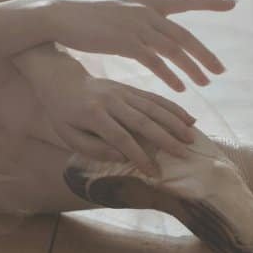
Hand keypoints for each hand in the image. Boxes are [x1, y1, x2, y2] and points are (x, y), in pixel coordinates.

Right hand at [0, 0, 233, 91]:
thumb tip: (151, 30)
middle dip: (205, 54)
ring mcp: (136, 26)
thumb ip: (138, 21)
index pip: (184, 0)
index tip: (231, 3)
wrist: (60, 17)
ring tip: (206, 83)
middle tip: (222, 70)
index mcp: (146, 3)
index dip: (208, 2)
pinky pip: (154, 61)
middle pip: (184, 35)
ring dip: (192, 68)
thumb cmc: (87, 20)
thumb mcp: (118, 15)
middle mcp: (145, 12)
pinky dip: (170, 75)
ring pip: (173, 49)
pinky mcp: (125, 42)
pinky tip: (180, 88)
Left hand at [31, 67, 198, 176]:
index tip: (154, 172)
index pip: (120, 138)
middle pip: (142, 121)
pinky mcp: (129, 87)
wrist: (61, 80)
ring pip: (153, 107)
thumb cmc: (64, 114)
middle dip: (165, 139)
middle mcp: (111, 101)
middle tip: (184, 154)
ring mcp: (122, 92)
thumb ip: (94, 148)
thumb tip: (122, 157)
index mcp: (93, 114)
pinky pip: (154, 97)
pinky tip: (188, 118)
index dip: (139, 156)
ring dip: (174, 122)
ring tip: (191, 138)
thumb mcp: (69, 136)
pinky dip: (173, 108)